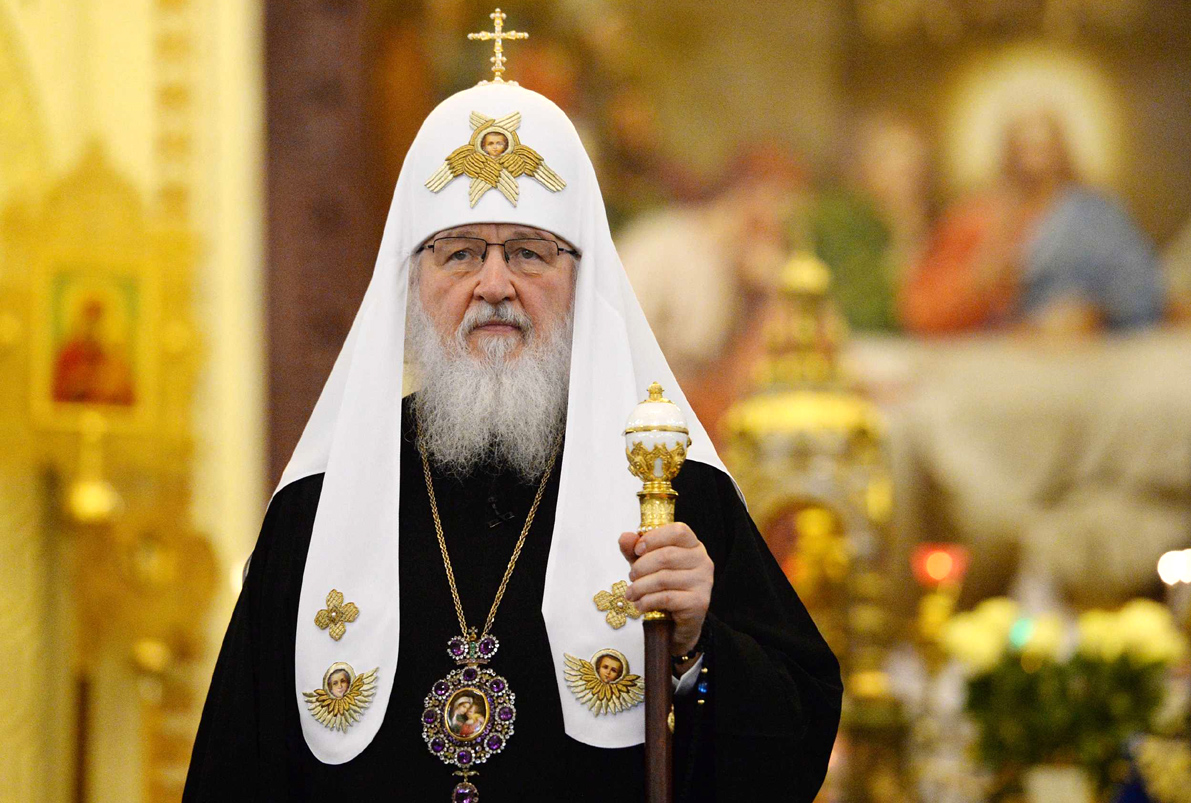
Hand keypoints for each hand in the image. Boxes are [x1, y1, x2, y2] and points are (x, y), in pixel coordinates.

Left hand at [618, 523, 713, 656]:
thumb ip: (635, 550)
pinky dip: (647, 601)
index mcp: (693, 545)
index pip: (678, 531)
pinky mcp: (699, 602)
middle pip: (667, 556)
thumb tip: (625, 537)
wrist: (678, 622)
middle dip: (641, 567)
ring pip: (664, 578)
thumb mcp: (646, 564)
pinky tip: (640, 605)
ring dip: (640, 587)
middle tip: (631, 577)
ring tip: (631, 594)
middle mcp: (703, 561)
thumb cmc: (663, 587)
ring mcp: (703, 582)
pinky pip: (667, 598)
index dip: (654, 538)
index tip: (637, 550)